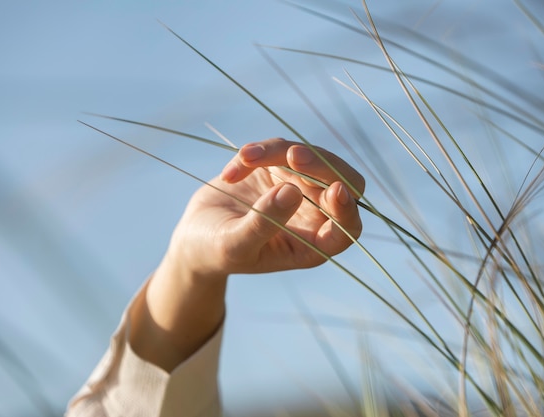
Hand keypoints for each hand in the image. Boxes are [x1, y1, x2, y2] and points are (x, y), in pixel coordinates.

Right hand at [167, 137, 364, 277]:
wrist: (196, 236)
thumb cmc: (217, 252)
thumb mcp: (236, 244)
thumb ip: (264, 223)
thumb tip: (293, 192)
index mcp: (314, 245)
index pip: (347, 227)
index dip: (346, 209)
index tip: (334, 190)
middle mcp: (314, 215)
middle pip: (339, 182)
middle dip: (320, 166)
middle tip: (292, 155)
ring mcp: (299, 188)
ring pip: (308, 158)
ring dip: (278, 152)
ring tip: (244, 158)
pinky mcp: (280, 169)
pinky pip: (280, 148)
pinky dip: (257, 152)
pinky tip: (232, 171)